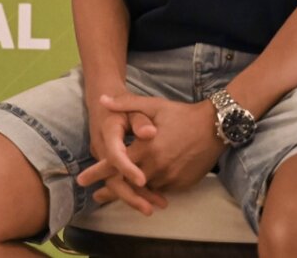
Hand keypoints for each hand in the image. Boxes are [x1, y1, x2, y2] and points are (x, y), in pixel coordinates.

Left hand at [81, 93, 223, 199]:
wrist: (215, 127)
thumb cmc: (180, 114)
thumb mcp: (152, 105)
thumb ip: (125, 104)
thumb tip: (101, 100)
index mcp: (146, 148)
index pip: (116, 164)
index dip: (97, 173)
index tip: (81, 180)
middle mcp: (157, 166)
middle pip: (128, 183)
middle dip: (111, 190)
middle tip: (96, 195)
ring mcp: (171, 177)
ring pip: (146, 188)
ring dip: (133, 190)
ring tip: (119, 193)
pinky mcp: (183, 184)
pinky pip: (162, 189)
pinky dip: (152, 188)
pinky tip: (145, 187)